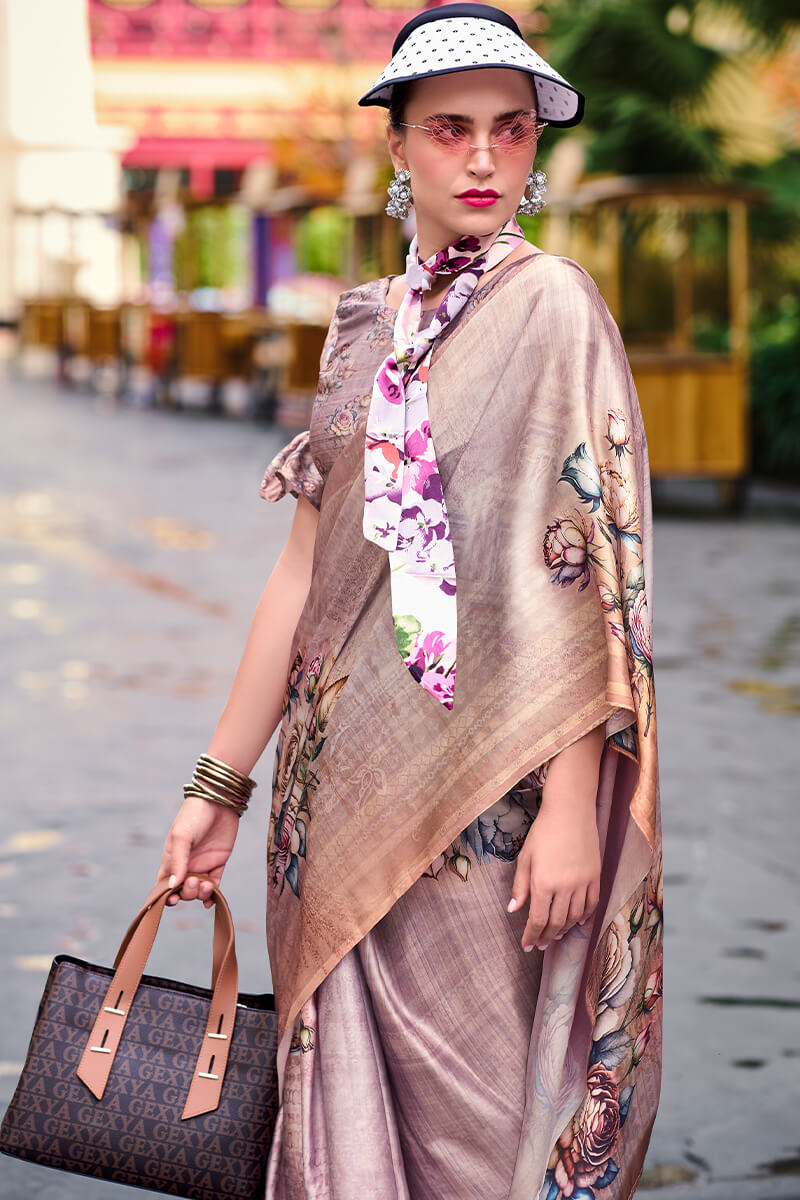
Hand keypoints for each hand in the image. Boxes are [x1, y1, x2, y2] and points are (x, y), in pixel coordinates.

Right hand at [156, 796, 240, 907]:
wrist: (219, 802)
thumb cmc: (194, 816)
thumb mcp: (181, 837)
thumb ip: (177, 862)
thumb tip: (173, 886)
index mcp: (171, 859)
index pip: (164, 884)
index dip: (166, 896)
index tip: (172, 899)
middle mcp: (186, 865)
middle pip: (183, 891)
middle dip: (188, 893)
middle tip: (195, 881)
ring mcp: (202, 865)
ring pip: (199, 890)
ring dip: (200, 894)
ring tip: (206, 885)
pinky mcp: (218, 863)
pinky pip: (215, 884)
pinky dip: (213, 895)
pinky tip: (212, 898)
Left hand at [508, 796, 600, 950]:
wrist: (570, 812)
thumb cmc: (543, 832)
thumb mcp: (525, 857)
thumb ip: (520, 886)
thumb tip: (513, 909)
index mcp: (543, 883)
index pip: (537, 919)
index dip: (531, 935)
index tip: (527, 945)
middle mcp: (564, 887)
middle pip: (556, 922)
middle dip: (546, 936)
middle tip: (541, 944)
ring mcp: (582, 883)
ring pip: (575, 916)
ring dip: (565, 929)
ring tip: (556, 935)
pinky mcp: (595, 876)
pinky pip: (592, 904)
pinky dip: (585, 916)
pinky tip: (578, 922)